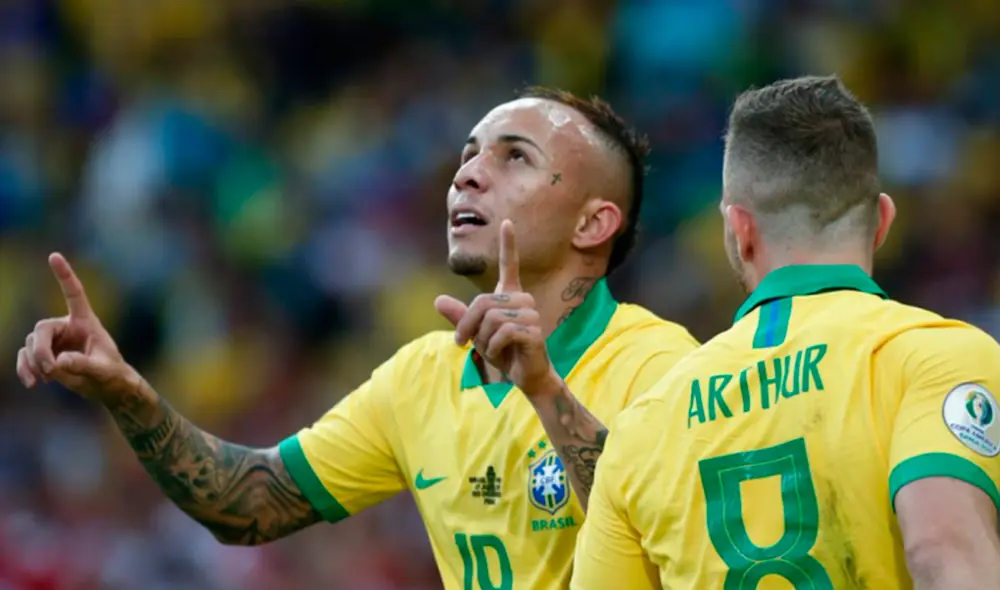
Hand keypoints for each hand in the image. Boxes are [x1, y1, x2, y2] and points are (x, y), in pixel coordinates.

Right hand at [16, 253, 139, 403]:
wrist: (106, 386)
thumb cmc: (111, 372)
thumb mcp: (103, 369)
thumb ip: (83, 364)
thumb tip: (58, 362)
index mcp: (85, 321)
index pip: (74, 293)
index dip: (64, 275)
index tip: (54, 256)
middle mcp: (67, 326)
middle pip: (41, 328)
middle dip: (41, 350)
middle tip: (50, 369)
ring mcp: (54, 341)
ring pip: (31, 343)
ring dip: (34, 361)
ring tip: (47, 378)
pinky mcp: (45, 355)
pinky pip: (25, 356)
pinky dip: (25, 368)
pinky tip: (32, 383)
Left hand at [435, 220, 559, 395]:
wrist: (526, 376)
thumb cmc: (503, 352)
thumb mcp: (476, 334)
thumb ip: (460, 317)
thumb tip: (437, 301)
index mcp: (510, 296)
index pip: (510, 265)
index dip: (508, 244)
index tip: (507, 222)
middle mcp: (523, 300)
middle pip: (483, 302)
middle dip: (468, 326)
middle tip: (465, 343)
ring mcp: (531, 314)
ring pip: (491, 319)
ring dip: (483, 340)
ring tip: (492, 350)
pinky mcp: (534, 331)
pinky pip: (502, 333)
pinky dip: (493, 348)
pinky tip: (502, 354)